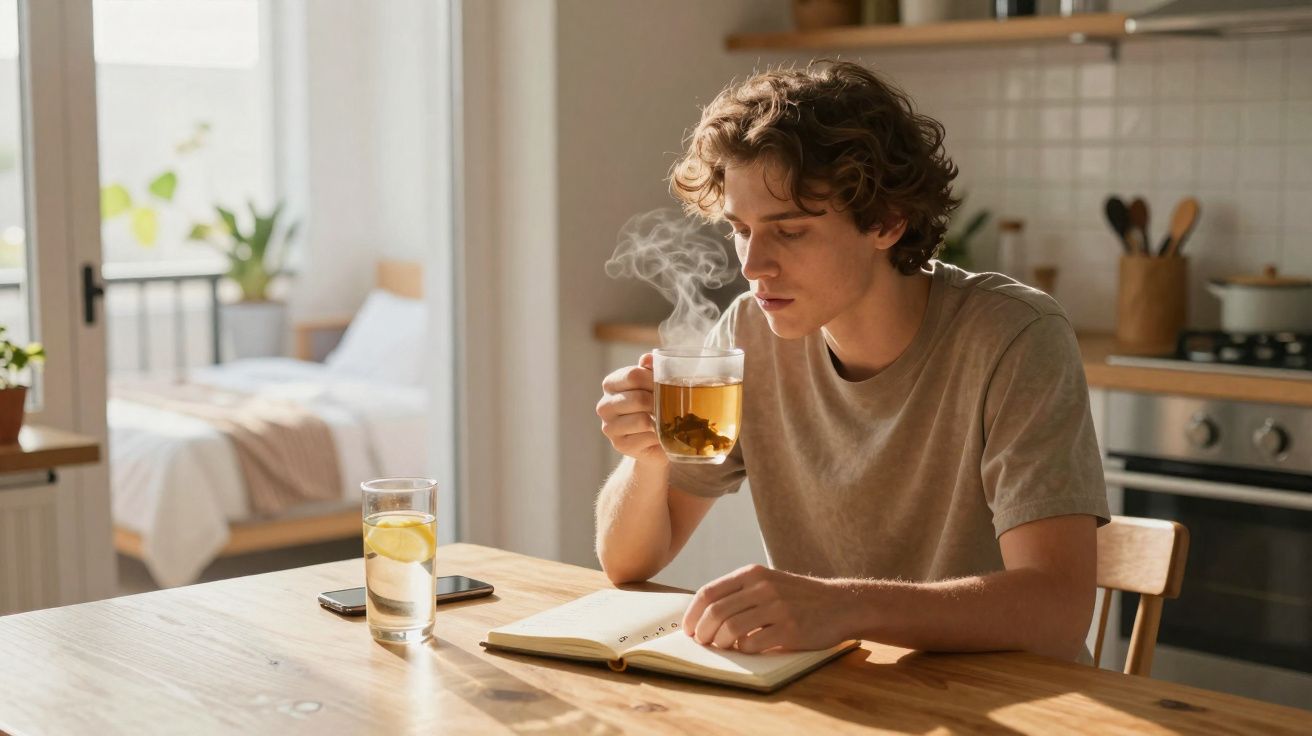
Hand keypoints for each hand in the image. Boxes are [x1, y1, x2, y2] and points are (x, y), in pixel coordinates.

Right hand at [596, 353, 666, 465]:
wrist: (652, 440)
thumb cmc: (652, 406)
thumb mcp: (651, 384)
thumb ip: (650, 369)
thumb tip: (648, 358)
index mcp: (611, 384)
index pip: (633, 375)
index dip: (654, 379)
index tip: (666, 385)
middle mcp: (605, 405)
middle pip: (638, 398)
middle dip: (660, 402)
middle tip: (671, 405)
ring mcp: (610, 427)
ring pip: (642, 420)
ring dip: (660, 420)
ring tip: (667, 419)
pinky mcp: (620, 445)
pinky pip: (646, 437)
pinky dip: (659, 436)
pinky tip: (662, 434)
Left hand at [681, 565, 853, 653]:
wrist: (840, 604)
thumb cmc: (798, 597)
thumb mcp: (768, 583)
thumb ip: (740, 593)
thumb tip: (703, 615)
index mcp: (752, 574)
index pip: (709, 592)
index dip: (692, 614)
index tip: (688, 629)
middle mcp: (763, 587)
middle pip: (716, 612)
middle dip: (702, 632)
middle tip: (702, 643)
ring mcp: (777, 608)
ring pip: (731, 628)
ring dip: (720, 643)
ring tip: (721, 648)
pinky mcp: (790, 629)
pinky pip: (753, 644)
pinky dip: (744, 650)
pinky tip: (746, 650)